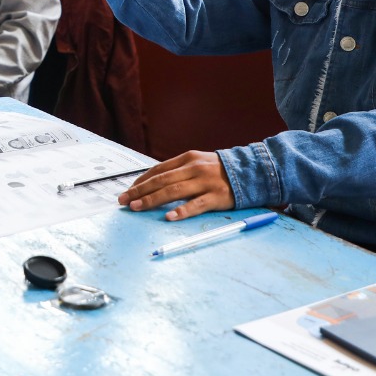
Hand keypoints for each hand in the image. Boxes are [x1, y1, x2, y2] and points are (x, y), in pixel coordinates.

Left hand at [117, 151, 234, 220]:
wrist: (252, 171)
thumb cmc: (219, 170)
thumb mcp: (198, 163)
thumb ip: (178, 171)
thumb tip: (154, 182)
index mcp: (187, 159)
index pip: (158, 170)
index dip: (141, 180)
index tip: (128, 190)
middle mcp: (194, 168)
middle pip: (161, 180)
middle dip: (139, 191)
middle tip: (123, 200)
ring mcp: (205, 182)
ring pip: (174, 191)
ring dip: (152, 200)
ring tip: (136, 207)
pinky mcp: (217, 197)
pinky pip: (196, 205)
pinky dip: (181, 211)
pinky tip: (168, 217)